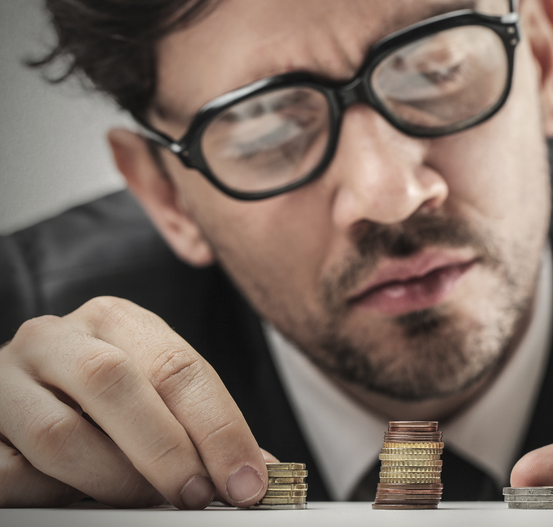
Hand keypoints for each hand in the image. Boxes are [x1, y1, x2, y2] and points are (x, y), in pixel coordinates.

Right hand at [0, 297, 273, 507]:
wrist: (17, 393)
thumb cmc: (97, 399)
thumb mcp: (151, 393)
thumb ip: (197, 425)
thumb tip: (256, 472)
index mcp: (115, 320)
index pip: (178, 366)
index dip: (219, 428)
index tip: (247, 483)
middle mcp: (56, 337)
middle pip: (114, 383)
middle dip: (166, 450)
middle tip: (198, 496)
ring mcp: (5, 379)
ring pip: (60, 434)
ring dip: (114, 480)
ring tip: (144, 503)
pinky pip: (13, 473)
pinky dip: (53, 496)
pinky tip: (78, 498)